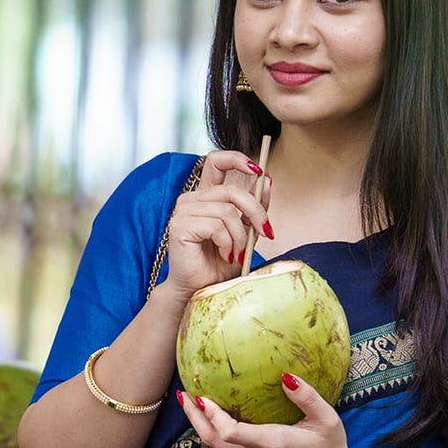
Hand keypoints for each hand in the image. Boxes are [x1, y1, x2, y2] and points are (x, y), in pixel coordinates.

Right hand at [161, 150, 272, 304]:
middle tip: (265, 233)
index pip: (216, 161)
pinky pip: (217, 226)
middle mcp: (192, 199)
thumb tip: (267, 180)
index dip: (237, 159)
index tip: (258, 170)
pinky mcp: (180, 226)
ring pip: (227, 212)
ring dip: (240, 236)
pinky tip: (224, 254)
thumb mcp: (245, 231)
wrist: (201, 289)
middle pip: (232, 191)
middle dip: (256, 212)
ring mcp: (183, 211)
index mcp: (206, 196)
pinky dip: (228, 243)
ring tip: (236, 252)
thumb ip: (254, 207)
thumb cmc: (219, 263)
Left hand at [175, 374, 351, 447]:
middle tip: (183, 396)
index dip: (211, 416)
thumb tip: (285, 376)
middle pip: (214, 442)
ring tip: (199, 405)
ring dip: (208, 428)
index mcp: (274, 445)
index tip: (200, 397)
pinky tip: (225, 425)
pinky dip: (226, 441)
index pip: (230, 433)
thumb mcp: (326, 419)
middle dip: (195, 418)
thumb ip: (306, 397)